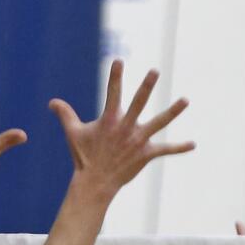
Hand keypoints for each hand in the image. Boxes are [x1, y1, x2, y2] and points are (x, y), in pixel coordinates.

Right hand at [49, 60, 194, 198]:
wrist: (95, 183)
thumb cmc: (84, 157)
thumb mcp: (73, 134)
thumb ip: (65, 115)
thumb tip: (52, 102)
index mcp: (109, 119)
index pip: (112, 92)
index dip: (115, 76)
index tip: (119, 61)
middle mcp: (126, 127)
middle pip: (138, 102)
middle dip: (146, 86)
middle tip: (155, 71)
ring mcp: (138, 140)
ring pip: (158, 123)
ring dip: (173, 112)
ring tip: (186, 100)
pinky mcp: (146, 154)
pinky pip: (165, 150)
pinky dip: (179, 147)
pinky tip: (193, 144)